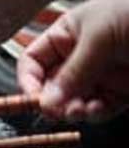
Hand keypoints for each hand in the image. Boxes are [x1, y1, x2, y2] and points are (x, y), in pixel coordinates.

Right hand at [16, 0, 128, 121]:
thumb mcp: (98, 38)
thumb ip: (73, 72)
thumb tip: (45, 103)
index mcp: (66, 35)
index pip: (34, 61)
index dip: (29, 80)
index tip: (34, 99)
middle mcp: (80, 55)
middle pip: (53, 85)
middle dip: (54, 100)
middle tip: (59, 111)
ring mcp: (102, 73)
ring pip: (76, 100)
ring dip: (75, 109)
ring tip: (80, 111)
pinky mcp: (123, 88)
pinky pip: (102, 106)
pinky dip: (97, 112)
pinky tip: (98, 110)